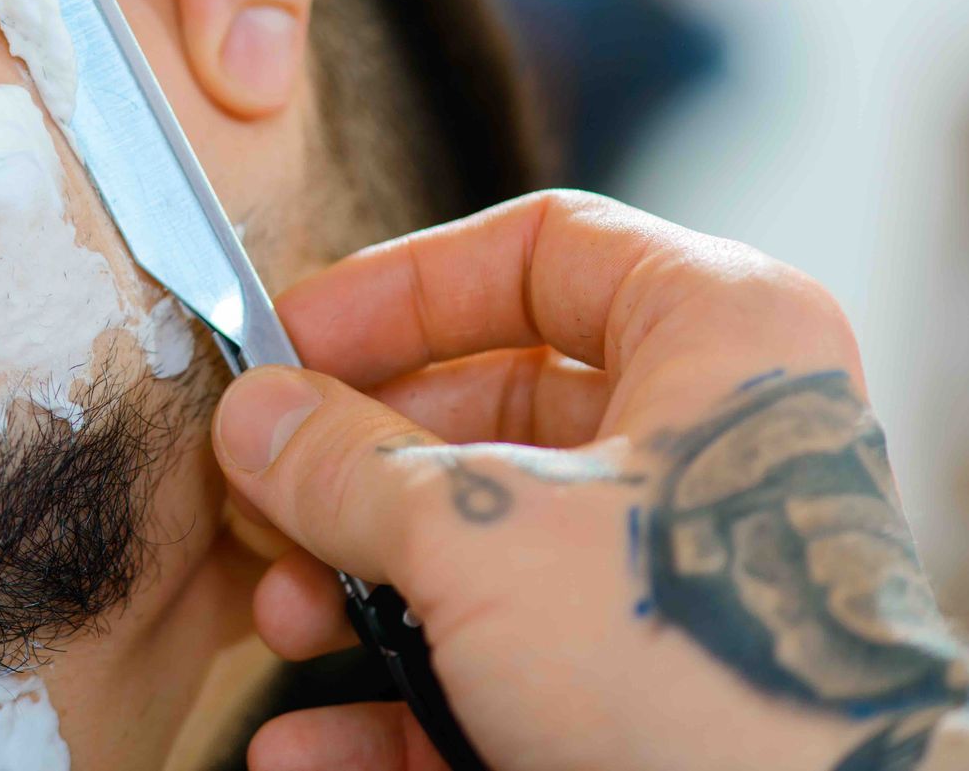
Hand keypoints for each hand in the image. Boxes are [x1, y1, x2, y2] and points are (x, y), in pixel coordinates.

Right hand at [214, 190, 968, 770]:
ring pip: (483, 548)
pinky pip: (500, 672)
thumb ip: (350, 462)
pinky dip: (396, 703)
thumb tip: (254, 419)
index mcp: (714, 340)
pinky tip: (307, 743)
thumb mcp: (484, 533)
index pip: (540, 248)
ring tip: (280, 621)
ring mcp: (678, 576)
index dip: (401, 284)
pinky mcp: (651, 690)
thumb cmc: (702, 662)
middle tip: (263, 495)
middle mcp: (707, 446)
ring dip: (357, 588)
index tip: (295, 336)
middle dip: (353, 468)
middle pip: (487, 410)